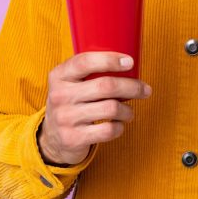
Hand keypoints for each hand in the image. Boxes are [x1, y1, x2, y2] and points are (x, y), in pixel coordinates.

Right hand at [37, 51, 152, 165]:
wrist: (52, 138)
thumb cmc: (72, 103)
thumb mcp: (71, 82)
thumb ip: (91, 71)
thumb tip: (130, 65)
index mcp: (59, 75)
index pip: (85, 62)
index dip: (110, 60)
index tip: (130, 62)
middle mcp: (60, 95)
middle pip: (106, 86)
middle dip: (132, 87)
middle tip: (145, 90)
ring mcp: (65, 118)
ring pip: (111, 108)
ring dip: (127, 110)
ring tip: (129, 112)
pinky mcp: (73, 138)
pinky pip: (108, 130)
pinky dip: (120, 127)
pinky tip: (118, 125)